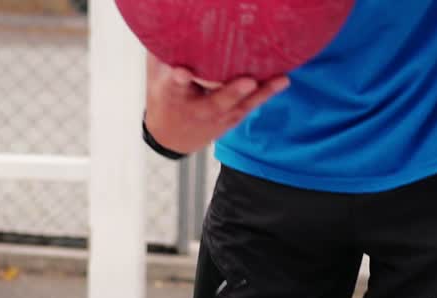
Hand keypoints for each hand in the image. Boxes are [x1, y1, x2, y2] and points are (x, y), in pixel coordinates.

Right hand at [144, 56, 289, 155]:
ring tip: (280, 79)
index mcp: (173, 95)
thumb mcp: (155, 75)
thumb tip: (169, 20)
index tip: (182, 73)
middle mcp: (197, 109)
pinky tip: (282, 81)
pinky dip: (265, 94)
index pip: (174, 86)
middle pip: (216, 101)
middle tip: (248, 82)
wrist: (171, 138)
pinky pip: (249, 107)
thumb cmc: (164, 98)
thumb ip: (164, 52)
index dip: (179, 79)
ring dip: (261, 93)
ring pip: (240, 106)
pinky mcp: (230, 119)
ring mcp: (216, 117)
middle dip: (232, 92)